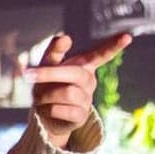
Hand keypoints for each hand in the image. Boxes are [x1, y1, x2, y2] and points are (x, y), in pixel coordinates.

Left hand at [25, 31, 131, 147]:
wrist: (44, 116)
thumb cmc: (46, 85)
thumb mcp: (47, 65)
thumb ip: (54, 50)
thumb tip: (65, 37)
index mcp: (84, 66)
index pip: (101, 54)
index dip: (114, 45)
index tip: (127, 37)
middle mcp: (89, 81)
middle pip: (73, 74)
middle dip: (48, 73)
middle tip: (27, 74)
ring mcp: (87, 99)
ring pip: (64, 93)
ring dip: (45, 95)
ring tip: (40, 98)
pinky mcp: (80, 116)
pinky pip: (60, 109)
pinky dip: (47, 109)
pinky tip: (48, 110)